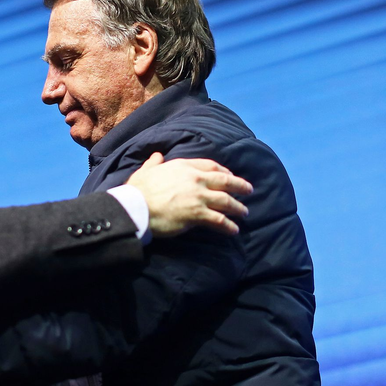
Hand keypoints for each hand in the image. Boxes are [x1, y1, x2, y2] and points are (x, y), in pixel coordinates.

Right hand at [126, 153, 252, 236]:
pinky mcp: (197, 214)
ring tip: (244, 212)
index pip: (211, 165)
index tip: (230, 174)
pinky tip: (234, 230)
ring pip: (226, 201)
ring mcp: (198, 197)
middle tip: (249, 190)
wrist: (136, 207)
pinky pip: (219, 220)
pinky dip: (229, 225)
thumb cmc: (138, 189)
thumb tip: (157, 156)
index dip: (224, 170)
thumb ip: (154, 163)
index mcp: (184, 166)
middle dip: (239, 185)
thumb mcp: (145, 171)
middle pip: (225, 181)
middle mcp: (195, 179)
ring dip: (238, 207)